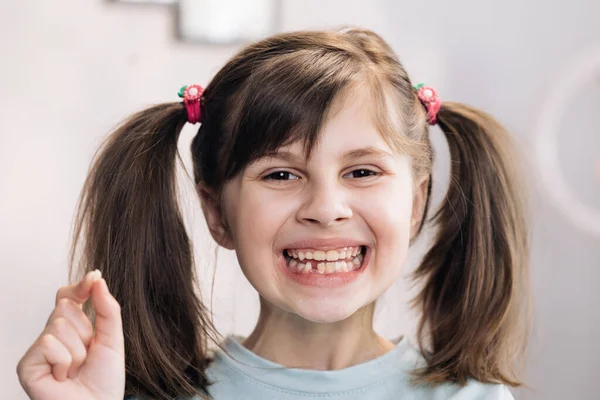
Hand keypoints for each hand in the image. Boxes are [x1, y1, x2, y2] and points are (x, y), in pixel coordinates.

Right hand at [16, 270, 125, 399]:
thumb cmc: (105, 380)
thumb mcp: (113, 338)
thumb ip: (107, 308)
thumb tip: (96, 278)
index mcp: (72, 328)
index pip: (68, 296)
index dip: (80, 286)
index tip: (94, 277)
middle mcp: (51, 336)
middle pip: (65, 307)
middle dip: (85, 332)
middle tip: (87, 357)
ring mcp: (38, 351)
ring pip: (59, 325)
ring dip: (78, 351)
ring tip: (77, 371)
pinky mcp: (27, 365)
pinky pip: (48, 343)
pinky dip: (65, 362)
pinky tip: (64, 378)